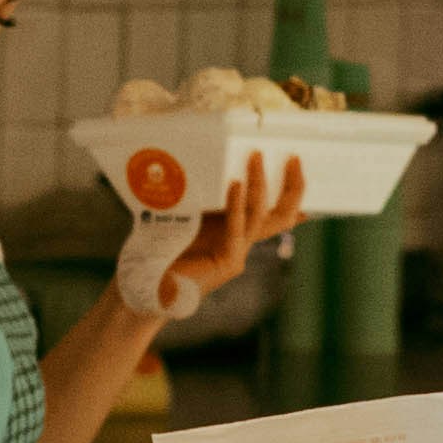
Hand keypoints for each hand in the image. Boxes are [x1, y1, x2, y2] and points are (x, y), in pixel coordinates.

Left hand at [120, 152, 306, 320]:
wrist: (144, 284)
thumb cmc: (159, 248)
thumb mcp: (188, 215)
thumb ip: (203, 198)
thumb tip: (206, 166)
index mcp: (235, 233)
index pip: (273, 213)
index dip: (291, 193)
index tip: (298, 166)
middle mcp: (241, 245)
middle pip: (281, 216)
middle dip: (292, 187)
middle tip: (293, 158)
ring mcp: (237, 255)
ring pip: (261, 217)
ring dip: (259, 184)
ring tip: (255, 158)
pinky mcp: (226, 262)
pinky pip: (237, 228)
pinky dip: (236, 205)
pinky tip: (235, 184)